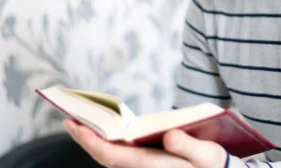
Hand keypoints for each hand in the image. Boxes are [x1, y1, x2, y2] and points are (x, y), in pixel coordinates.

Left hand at [63, 119, 227, 167]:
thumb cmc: (212, 164)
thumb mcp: (207, 155)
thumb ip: (189, 147)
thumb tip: (170, 135)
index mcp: (151, 165)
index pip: (111, 156)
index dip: (91, 141)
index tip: (75, 124)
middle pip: (104, 157)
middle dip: (85, 139)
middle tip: (68, 118)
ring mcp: (142, 167)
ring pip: (109, 156)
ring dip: (93, 140)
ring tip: (78, 122)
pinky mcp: (146, 163)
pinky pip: (118, 154)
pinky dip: (106, 142)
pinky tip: (103, 131)